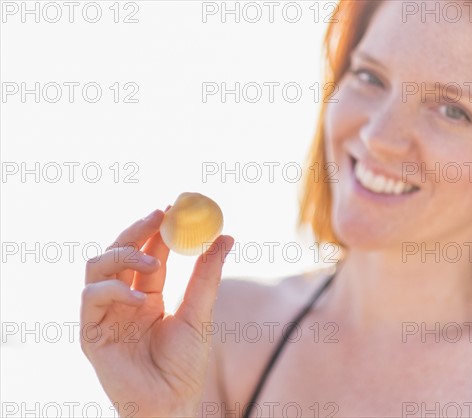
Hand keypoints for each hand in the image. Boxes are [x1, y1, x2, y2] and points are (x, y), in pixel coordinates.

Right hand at [80, 209, 233, 416]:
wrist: (171, 403)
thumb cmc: (185, 364)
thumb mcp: (199, 312)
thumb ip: (207, 275)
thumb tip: (226, 237)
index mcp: (149, 296)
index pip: (149, 255)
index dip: (157, 230)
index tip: (173, 209)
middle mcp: (124, 301)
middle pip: (119, 253)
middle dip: (137, 231)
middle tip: (159, 215)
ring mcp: (106, 315)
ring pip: (98, 267)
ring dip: (125, 256)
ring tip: (156, 262)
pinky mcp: (90, 332)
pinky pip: (92, 297)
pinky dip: (115, 290)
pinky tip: (142, 300)